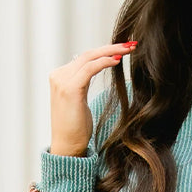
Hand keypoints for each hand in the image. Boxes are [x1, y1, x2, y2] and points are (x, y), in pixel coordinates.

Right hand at [48, 41, 135, 156]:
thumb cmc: (76, 128)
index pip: (85, 58)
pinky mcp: (70, 89)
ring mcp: (62, 81)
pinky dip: (104, 62)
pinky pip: (90, 69)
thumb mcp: (79, 100)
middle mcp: (59, 75)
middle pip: (88, 54)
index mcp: (60, 76)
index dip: (104, 51)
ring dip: (112, 51)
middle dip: (111, 47)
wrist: (67, 147)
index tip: (123, 48)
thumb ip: (82, 82)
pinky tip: (118, 61)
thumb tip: (95, 67)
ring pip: (90, 58)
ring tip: (129, 49)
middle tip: (131, 44)